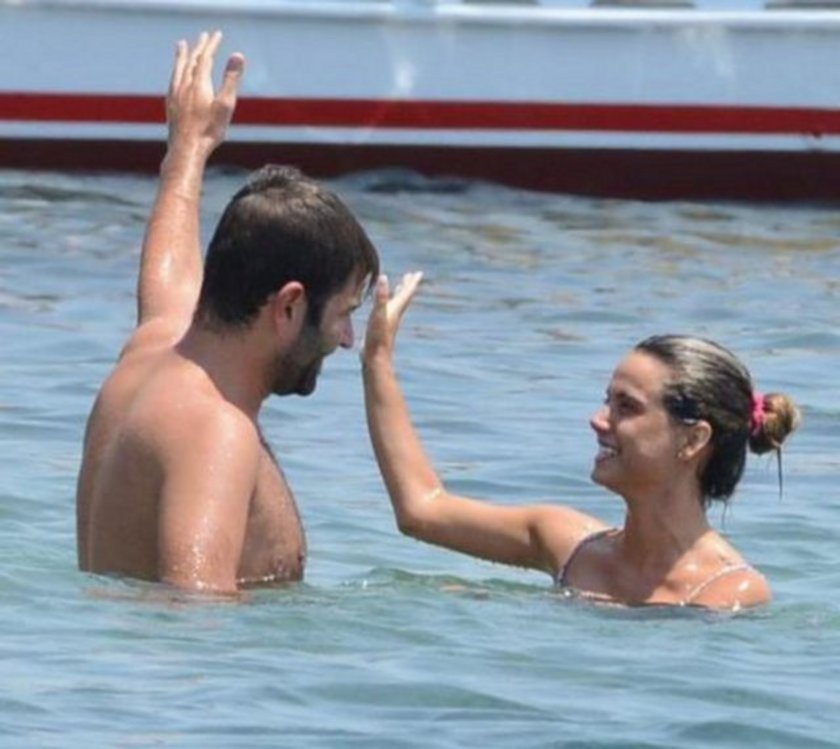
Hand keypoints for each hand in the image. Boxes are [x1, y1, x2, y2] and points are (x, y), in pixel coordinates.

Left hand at [166, 30, 243, 156]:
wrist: (186, 149)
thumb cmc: (209, 130)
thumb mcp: (225, 104)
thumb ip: (231, 79)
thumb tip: (238, 55)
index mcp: (199, 83)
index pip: (206, 57)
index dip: (212, 45)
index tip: (217, 34)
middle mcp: (184, 85)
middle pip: (191, 60)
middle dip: (199, 46)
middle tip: (204, 36)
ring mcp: (175, 94)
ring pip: (179, 69)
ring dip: (182, 55)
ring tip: (182, 45)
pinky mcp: (171, 105)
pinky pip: (173, 80)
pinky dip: (176, 71)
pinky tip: (176, 75)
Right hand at [363, 272, 423, 362]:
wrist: (375, 358)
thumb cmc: (377, 337)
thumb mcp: (378, 314)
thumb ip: (381, 297)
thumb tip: (384, 277)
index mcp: (396, 310)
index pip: (406, 293)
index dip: (412, 282)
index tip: (418, 273)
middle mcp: (394, 315)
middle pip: (404, 297)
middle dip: (407, 285)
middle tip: (411, 275)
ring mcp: (389, 321)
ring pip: (397, 304)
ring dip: (399, 294)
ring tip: (400, 286)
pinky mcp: (382, 327)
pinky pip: (387, 311)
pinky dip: (388, 304)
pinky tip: (385, 305)